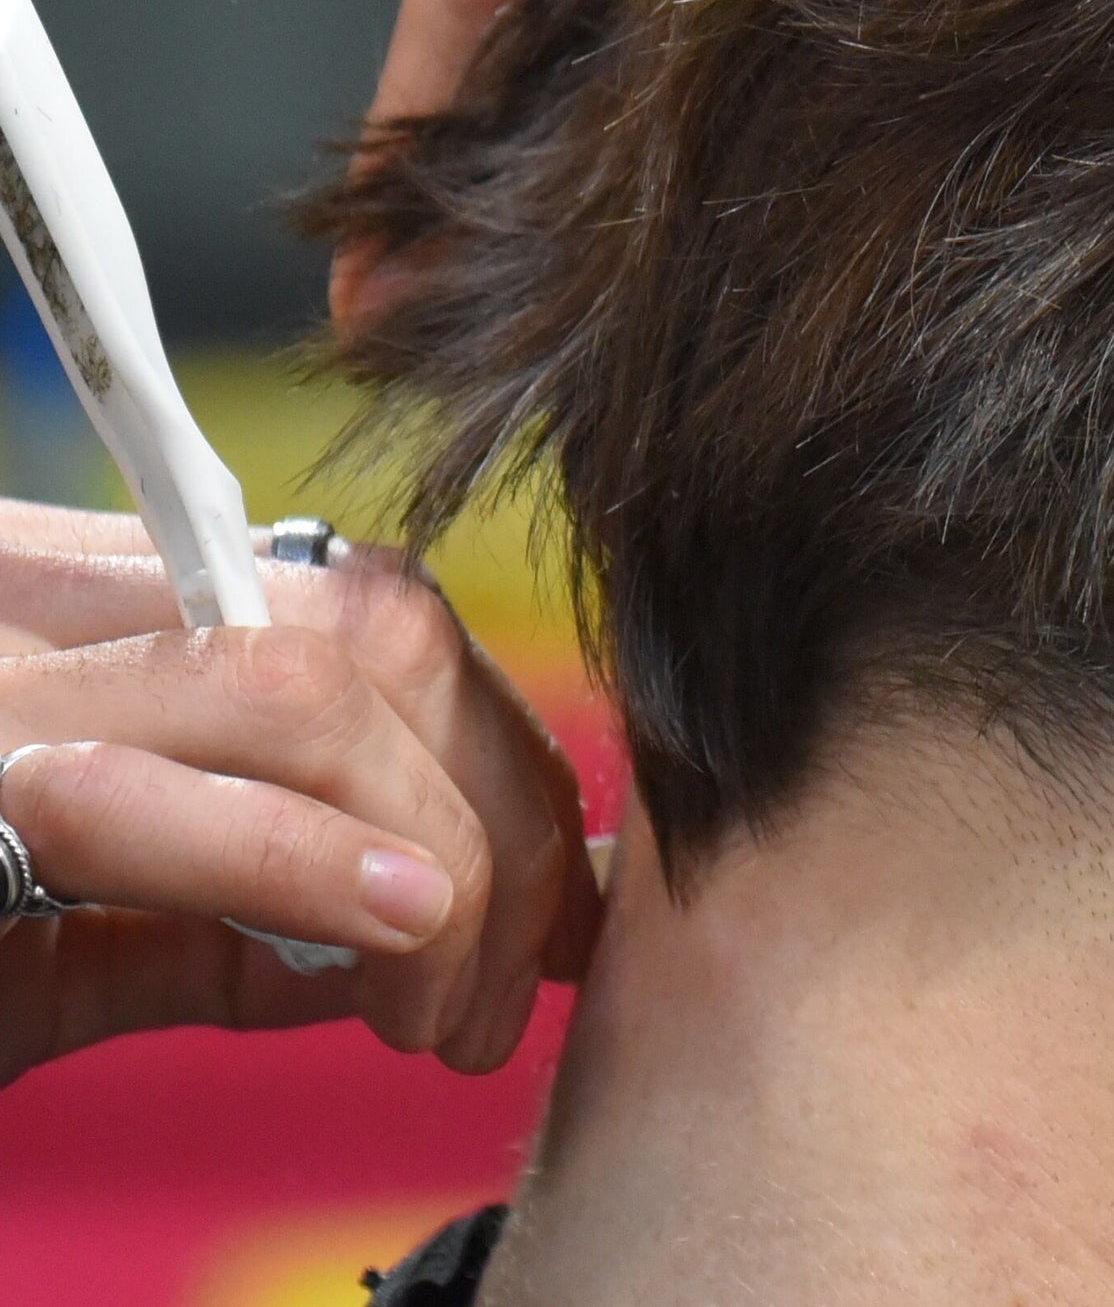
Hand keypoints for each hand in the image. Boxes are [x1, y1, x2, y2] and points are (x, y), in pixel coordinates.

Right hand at [0, 500, 599, 1084]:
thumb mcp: (63, 933)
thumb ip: (232, 916)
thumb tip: (424, 931)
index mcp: (93, 605)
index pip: (381, 619)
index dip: (508, 757)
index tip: (565, 906)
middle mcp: (46, 594)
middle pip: (384, 639)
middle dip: (504, 816)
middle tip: (508, 993)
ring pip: (309, 691)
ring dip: (435, 855)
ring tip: (440, 1015)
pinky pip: (145, 792)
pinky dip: (299, 860)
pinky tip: (397, 927)